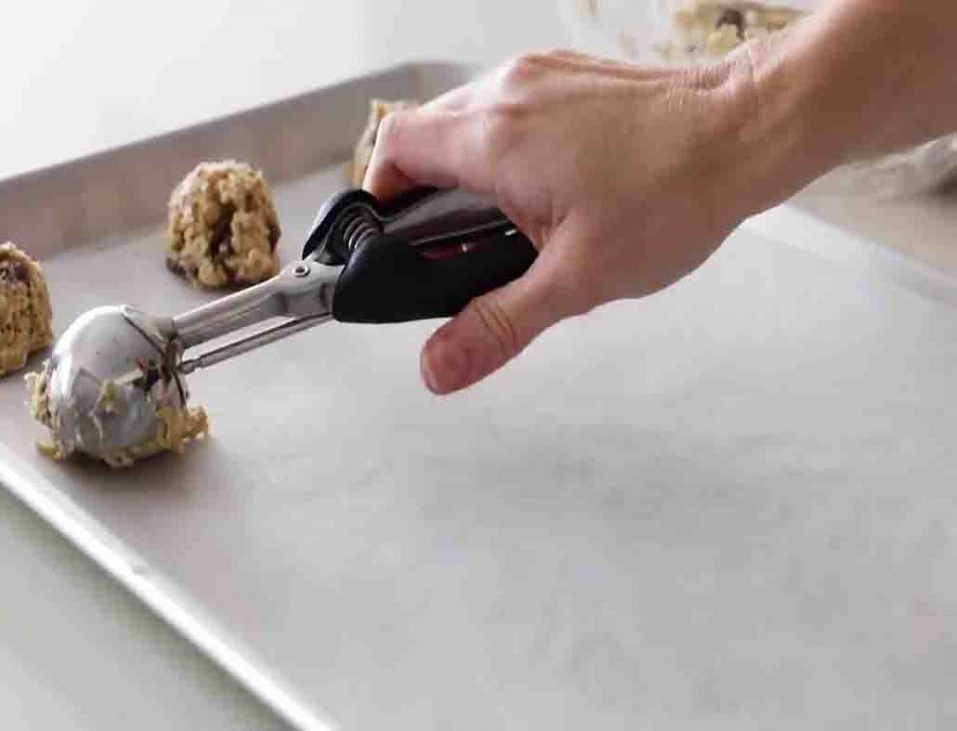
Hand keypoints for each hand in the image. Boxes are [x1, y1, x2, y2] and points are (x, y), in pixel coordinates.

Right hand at [364, 50, 810, 394]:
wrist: (748, 130)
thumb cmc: (675, 194)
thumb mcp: (577, 279)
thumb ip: (497, 325)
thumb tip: (438, 366)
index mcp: (495, 139)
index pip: (392, 149)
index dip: (382, 198)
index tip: (402, 240)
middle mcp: (507, 92)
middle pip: (422, 136)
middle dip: (426, 195)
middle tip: (461, 247)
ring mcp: (538, 77)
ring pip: (464, 121)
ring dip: (467, 171)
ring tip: (508, 224)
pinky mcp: (565, 77)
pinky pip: (506, 108)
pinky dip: (504, 149)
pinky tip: (546, 190)